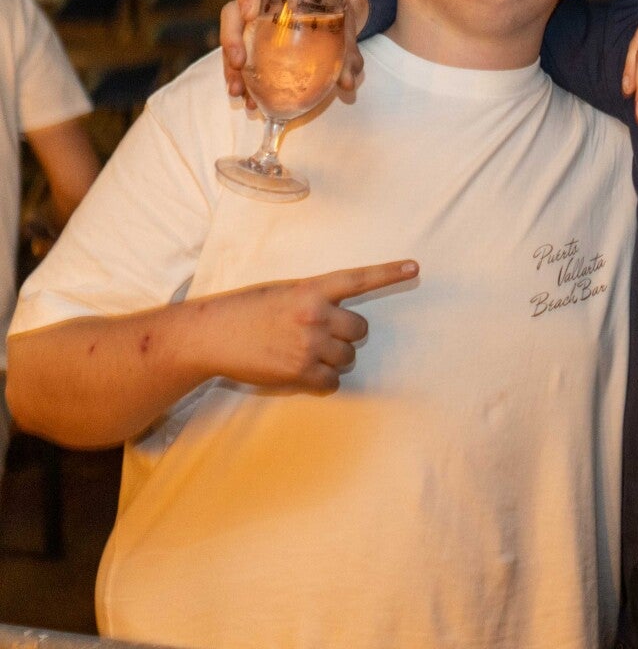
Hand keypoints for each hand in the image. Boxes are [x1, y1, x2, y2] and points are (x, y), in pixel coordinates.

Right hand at [186, 260, 418, 392]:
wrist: (210, 336)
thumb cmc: (246, 311)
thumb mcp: (282, 292)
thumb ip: (313, 299)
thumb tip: (337, 316)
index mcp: (311, 289)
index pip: (358, 279)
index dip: (389, 273)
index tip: (415, 267)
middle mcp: (315, 315)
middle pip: (360, 330)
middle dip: (346, 335)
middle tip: (319, 335)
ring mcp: (309, 344)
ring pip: (348, 357)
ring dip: (334, 358)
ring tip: (303, 352)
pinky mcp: (300, 371)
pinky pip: (332, 381)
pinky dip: (322, 380)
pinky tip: (300, 371)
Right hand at [221, 0, 366, 104]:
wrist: (339, 22)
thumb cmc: (339, 14)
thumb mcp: (346, 26)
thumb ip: (349, 50)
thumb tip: (348, 83)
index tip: (250, 13)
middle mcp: (260, 3)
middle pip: (232, 12)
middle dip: (231, 38)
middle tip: (239, 62)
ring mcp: (253, 25)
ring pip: (232, 40)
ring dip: (230, 67)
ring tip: (238, 91)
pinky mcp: (253, 46)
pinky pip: (240, 60)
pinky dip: (241, 79)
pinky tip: (247, 98)